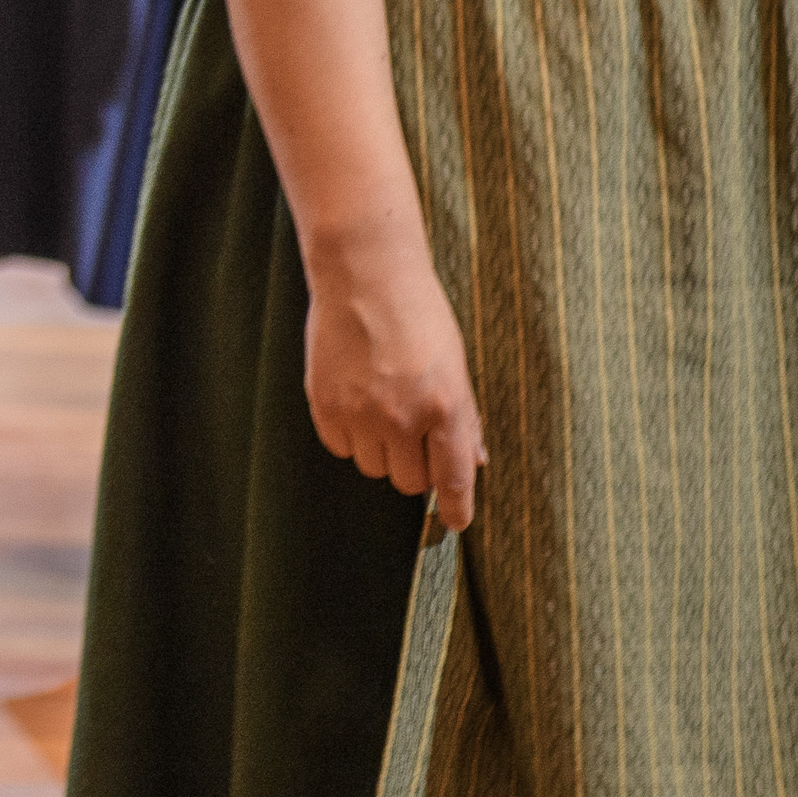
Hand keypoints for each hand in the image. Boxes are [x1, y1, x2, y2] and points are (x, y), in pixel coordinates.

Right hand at [302, 239, 485, 530]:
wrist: (363, 273)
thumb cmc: (417, 312)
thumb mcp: (455, 363)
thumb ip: (463, 417)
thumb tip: (473, 460)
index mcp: (444, 406)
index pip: (452, 478)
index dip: (456, 507)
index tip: (456, 522)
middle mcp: (402, 417)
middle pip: (408, 481)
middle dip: (413, 465)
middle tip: (411, 430)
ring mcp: (359, 412)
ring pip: (372, 467)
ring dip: (380, 449)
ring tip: (380, 406)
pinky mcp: (324, 404)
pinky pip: (340, 446)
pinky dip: (349, 434)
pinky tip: (355, 398)